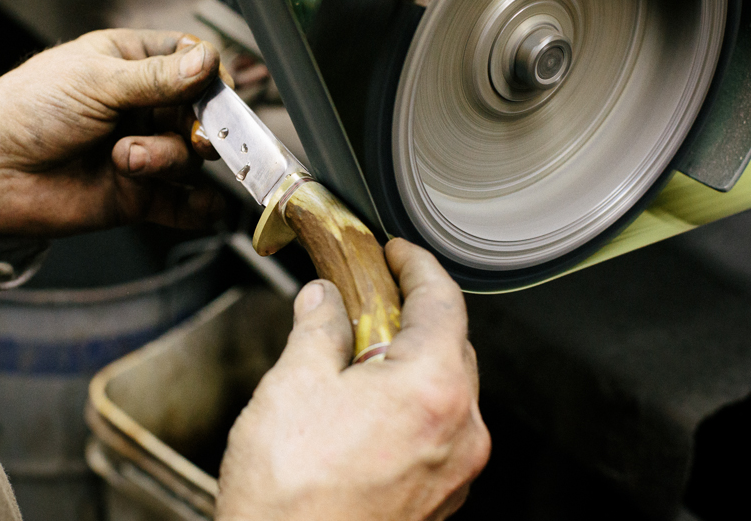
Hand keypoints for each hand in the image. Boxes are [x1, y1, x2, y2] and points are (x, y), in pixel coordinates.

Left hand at [0, 29, 226, 237]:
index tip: (215, 87)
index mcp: (129, 63)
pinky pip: (186, 205)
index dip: (208, 74)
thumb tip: (208, 61)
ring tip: (128, 159)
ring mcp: (143, 152)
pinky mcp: (139, 196)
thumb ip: (157, 77)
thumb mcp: (95, 82)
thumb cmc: (25, 113)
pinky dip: (200, 207)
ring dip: (168, 159)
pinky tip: (201, 205)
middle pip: (201, 112)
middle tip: (194, 134)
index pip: (190, 60)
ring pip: (190, 157)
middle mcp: (141, 107)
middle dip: (199, 125)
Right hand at [217, 239, 489, 520]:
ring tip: (358, 354)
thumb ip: (318, 329)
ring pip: (445, 389)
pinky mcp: (437, 498)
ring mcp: (453, 470)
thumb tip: (322, 302)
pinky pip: (437, 430)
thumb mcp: (294, 384)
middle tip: (368, 296)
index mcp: (434, 388)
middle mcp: (460, 430)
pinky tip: (367, 405)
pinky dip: (410, 403)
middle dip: (411, 313)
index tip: (396, 253)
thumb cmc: (290, 494)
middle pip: (451, 344)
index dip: (417, 265)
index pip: (443, 301)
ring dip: (410, 360)